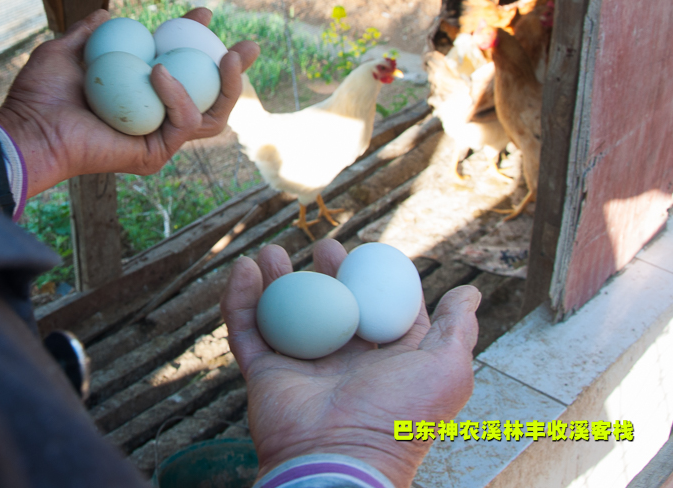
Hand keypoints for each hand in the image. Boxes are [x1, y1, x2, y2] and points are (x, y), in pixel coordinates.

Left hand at [0, 8, 258, 196]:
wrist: (29, 128)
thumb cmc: (40, 95)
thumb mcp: (66, 51)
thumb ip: (89, 33)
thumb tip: (108, 14)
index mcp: (139, 94)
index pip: (179, 68)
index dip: (195, 40)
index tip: (204, 13)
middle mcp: (154, 117)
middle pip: (209, 96)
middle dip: (235, 71)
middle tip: (249, 46)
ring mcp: (158, 137)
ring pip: (212, 114)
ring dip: (229, 85)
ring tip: (230, 57)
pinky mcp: (157, 152)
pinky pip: (184, 121)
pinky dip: (179, 94)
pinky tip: (160, 70)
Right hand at [221, 240, 479, 486]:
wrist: (342, 461)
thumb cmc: (401, 417)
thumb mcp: (446, 370)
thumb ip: (457, 330)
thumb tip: (468, 292)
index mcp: (383, 359)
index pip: (377, 308)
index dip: (373, 279)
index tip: (367, 251)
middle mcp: (342, 361)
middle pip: (329, 304)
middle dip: (325, 272)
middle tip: (323, 248)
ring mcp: (301, 367)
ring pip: (284, 312)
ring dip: (275, 278)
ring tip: (272, 252)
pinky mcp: (265, 374)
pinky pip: (247, 330)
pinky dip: (240, 300)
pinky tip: (245, 270)